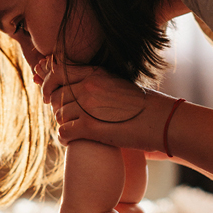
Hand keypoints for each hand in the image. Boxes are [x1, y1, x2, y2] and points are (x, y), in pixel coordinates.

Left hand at [34, 60, 171, 151]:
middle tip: (65, 118)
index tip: (48, 95)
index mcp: (95, 73)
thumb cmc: (145, 106)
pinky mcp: (91, 127)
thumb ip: (97, 84)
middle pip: (56, 96)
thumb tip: (79, 88)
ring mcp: (89, 106)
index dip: (48, 84)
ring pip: (59, 115)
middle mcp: (89, 86)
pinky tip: (71, 141)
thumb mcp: (118, 84)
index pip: (57, 72)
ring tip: (72, 131)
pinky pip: (64, 132)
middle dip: (57, 108)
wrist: (164, 121)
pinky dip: (64, 138)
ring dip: (63, 124)